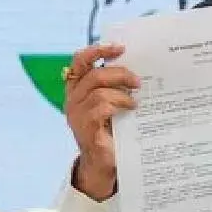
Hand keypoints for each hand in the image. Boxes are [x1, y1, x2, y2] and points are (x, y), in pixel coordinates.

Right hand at [63, 43, 138, 200]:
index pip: (80, 60)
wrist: (106, 164)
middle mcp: (72, 99)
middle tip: (138, 81)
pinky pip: (100, 108)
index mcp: (77, 88)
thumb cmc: (112, 130)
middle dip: (118, 73)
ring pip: (98, 91)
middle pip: (92, 74)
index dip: (98, 50)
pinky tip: (130, 109)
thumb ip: (117, 85)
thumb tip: (138, 67)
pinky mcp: (85, 129)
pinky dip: (118, 104)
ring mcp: (76, 115)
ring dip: (121, 93)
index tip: (120, 48)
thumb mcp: (113, 103)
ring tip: (135, 100)